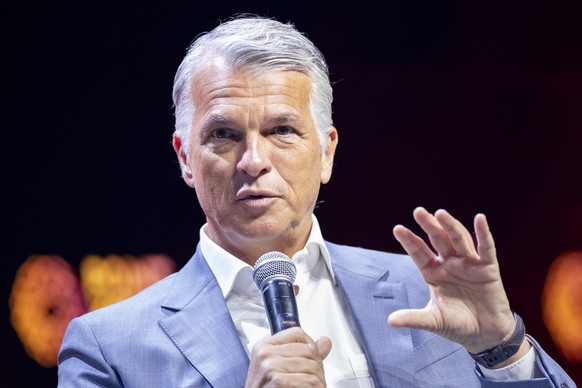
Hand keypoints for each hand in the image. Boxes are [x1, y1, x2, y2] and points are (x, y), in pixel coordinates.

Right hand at [245, 327, 331, 386]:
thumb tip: (325, 342)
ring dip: (318, 381)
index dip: (309, 346)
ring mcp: (271, 367)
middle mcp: (265, 354)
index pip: (297, 333)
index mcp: (263, 347)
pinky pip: (312, 381)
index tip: (309, 358)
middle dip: (316, 367)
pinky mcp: (279, 381)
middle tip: (309, 380)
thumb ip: (302, 353)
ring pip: (314, 366)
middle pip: (309, 350)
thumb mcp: (277, 368)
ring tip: (308, 387)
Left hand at [389, 207, 521, 355]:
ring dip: (451, 226)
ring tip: (441, 213)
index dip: (409, 241)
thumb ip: (413, 318)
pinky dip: (483, 233)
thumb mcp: (433, 320)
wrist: (486, 336)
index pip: (419, 252)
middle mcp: (449, 264)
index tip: (397, 229)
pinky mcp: (488, 269)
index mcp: (433, 272)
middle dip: (429, 226)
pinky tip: (480, 219)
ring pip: (459, 240)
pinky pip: (487, 248)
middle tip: (418, 212)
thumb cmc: (458, 325)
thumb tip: (390, 321)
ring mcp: (469, 264)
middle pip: (438, 240)